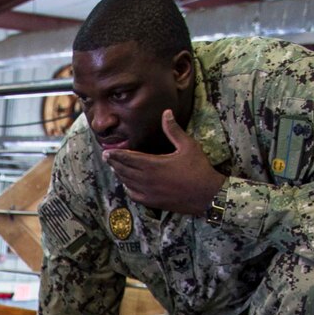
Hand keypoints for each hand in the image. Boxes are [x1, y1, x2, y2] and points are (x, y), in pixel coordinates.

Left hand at [103, 109, 225, 214]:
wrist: (206, 194)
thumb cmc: (198, 168)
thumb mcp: (188, 145)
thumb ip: (173, 130)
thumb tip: (166, 112)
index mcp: (153, 164)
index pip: (128, 158)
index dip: (116, 154)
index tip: (107, 151)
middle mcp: (146, 179)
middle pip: (123, 170)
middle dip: (114, 163)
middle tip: (107, 157)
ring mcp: (148, 192)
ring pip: (127, 182)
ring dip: (119, 174)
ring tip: (114, 167)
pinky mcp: (151, 202)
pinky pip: (133, 195)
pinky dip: (128, 188)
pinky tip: (127, 184)